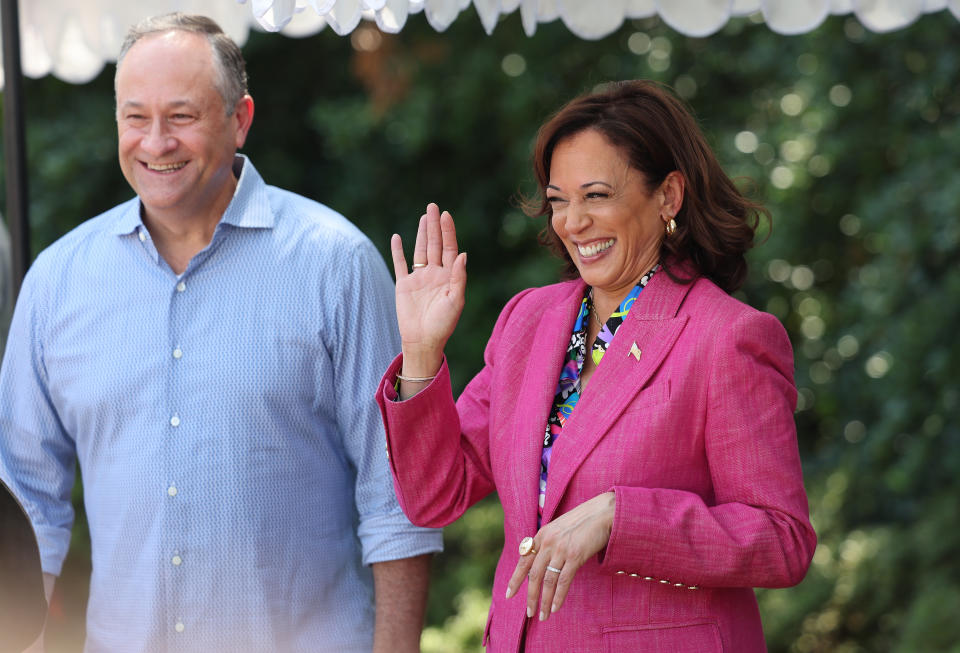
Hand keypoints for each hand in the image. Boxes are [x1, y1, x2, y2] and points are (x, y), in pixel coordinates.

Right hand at [390, 203, 466, 373]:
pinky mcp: (404, 285)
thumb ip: (459, 278)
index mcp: (450, 277)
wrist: (423, 341)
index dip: (448, 232)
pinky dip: (398, 251)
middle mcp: (435, 274)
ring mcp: (419, 278)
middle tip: (433, 206)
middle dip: (434, 226)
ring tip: (424, 216)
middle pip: (435, 245)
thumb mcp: (455, 301)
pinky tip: (398, 237)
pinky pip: (400, 264)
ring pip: (420, 250)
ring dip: (422, 234)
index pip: (450, 249)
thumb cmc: (443, 325)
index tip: (446, 215)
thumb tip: (463, 254)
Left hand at [505, 492, 615, 620]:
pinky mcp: (575, 556)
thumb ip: (549, 543)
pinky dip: (558, 597)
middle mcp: (548, 542)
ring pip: (547, 581)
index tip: (509, 594)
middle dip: (530, 596)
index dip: (515, 579)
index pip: (523, 560)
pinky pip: (563, 581)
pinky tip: (555, 608)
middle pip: (533, 575)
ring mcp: (561, 549)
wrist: (603, 513)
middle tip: (529, 613)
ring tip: (543, 615)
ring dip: (544, 601)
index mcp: (542, 535)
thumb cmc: (584, 521)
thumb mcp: (559, 528)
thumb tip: (542, 562)